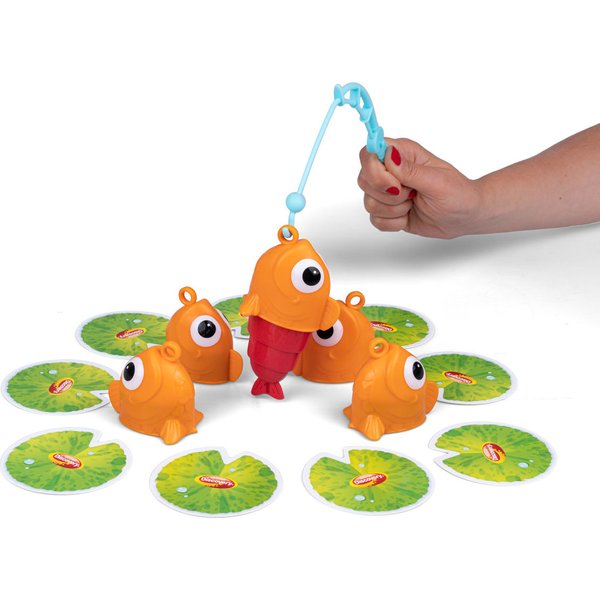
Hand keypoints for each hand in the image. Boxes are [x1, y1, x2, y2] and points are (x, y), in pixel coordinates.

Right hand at [358, 138, 484, 238]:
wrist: (464, 217)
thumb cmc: (457, 194)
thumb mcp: (437, 181)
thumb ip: (410, 170)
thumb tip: (388, 155)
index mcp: (402, 154)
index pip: (369, 154)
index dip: (374, 170)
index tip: (394, 183)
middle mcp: (390, 171)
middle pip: (364, 179)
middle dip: (387, 194)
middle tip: (411, 195)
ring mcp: (387, 192)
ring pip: (369, 203)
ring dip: (394, 210)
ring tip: (414, 204)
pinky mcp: (387, 211)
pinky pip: (375, 220)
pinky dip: (394, 223)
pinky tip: (409, 216)